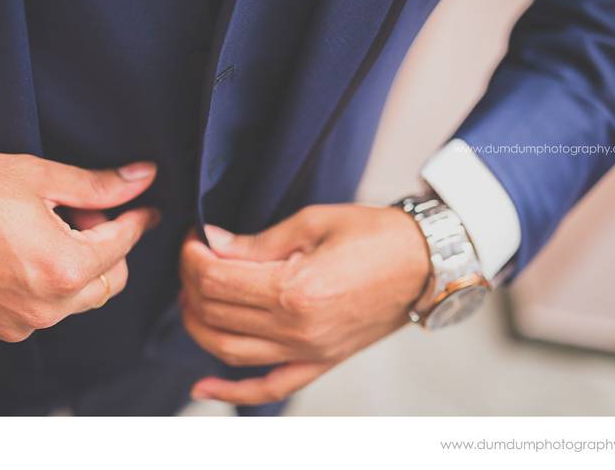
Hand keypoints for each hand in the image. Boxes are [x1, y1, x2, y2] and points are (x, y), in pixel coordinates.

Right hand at [0, 150, 159, 344]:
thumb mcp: (35, 176)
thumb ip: (97, 184)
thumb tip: (143, 177)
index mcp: (63, 268)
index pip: (123, 245)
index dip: (136, 220)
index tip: (143, 209)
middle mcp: (43, 309)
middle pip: (107, 283)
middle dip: (105, 248)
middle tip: (77, 214)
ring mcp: (13, 326)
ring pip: (72, 302)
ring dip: (72, 270)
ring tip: (40, 232)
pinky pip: (33, 315)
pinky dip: (37, 289)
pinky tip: (11, 256)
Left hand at [179, 204, 428, 404]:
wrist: (424, 264)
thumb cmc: (374, 235)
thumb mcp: (313, 222)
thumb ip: (258, 241)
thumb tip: (213, 243)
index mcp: (295, 289)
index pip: (215, 279)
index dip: (192, 256)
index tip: (193, 238)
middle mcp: (297, 329)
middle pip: (214, 312)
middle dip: (190, 283)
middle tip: (193, 259)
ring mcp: (308, 352)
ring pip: (227, 350)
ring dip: (196, 324)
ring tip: (191, 298)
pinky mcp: (319, 363)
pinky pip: (268, 388)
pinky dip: (230, 392)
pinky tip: (202, 387)